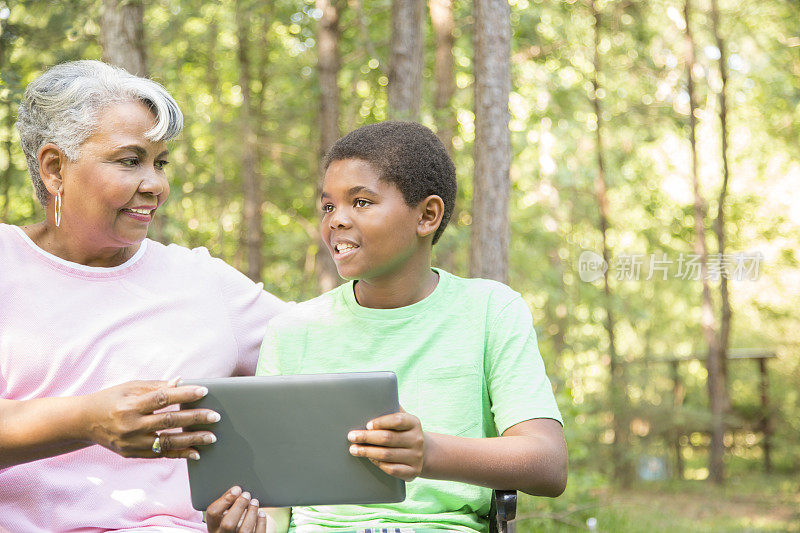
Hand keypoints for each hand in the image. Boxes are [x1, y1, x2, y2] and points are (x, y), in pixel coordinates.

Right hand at [81, 379, 218, 459]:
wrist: (84, 422)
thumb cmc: (111, 399)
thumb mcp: (130, 387)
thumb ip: (156, 387)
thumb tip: (181, 382)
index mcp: (130, 405)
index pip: (162, 398)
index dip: (184, 394)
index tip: (204, 390)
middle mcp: (130, 425)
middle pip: (169, 422)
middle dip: (195, 418)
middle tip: (215, 417)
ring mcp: (131, 442)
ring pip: (167, 442)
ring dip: (192, 440)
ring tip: (211, 437)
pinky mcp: (132, 454)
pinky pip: (160, 455)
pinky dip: (179, 454)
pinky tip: (196, 452)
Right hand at [206, 486, 266, 532]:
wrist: (239, 532)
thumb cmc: (233, 517)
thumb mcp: (225, 512)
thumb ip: (228, 502)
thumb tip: (237, 489)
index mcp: (214, 525)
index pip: (213, 513)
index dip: (225, 499)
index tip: (237, 489)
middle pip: (228, 524)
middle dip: (239, 506)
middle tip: (247, 494)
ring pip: (244, 530)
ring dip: (251, 513)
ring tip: (254, 502)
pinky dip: (261, 522)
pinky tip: (261, 513)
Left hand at [347, 408, 425, 480]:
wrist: (424, 452)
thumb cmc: (403, 432)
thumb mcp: (402, 419)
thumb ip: (389, 409)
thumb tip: (368, 400)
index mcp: (414, 423)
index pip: (397, 420)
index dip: (381, 422)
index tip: (367, 425)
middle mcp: (417, 439)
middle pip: (388, 438)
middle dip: (366, 437)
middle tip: (351, 436)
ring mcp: (416, 456)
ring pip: (387, 454)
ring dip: (367, 452)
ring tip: (353, 449)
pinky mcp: (413, 471)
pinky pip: (392, 469)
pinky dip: (378, 464)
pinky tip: (369, 459)